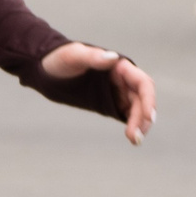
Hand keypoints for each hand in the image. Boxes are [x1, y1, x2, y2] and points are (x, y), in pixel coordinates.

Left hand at [40, 43, 156, 145]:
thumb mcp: (73, 56)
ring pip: (137, 109)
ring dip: (140, 124)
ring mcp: (118, 92)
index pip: (143, 84)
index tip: (148, 117)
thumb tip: (113, 57)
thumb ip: (91, 57)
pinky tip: (132, 137)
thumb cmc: (60, 59)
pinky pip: (127, 114)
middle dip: (143, 118)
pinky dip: (132, 124)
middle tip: (136, 137)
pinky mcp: (111, 103)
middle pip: (142, 100)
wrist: (46, 70)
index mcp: (119, 66)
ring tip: (135, 140)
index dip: (149, 100)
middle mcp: (123, 79)